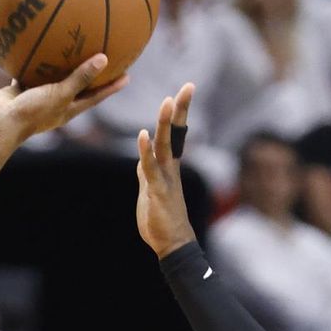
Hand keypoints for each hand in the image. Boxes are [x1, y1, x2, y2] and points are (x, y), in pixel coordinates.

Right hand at [0, 53, 127, 141]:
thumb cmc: (32, 113)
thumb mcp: (60, 94)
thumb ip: (80, 77)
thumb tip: (104, 58)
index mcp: (68, 109)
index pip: (96, 97)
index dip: (112, 87)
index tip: (127, 75)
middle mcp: (55, 103)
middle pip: (77, 86)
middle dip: (90, 74)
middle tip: (104, 55)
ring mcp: (37, 96)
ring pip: (53, 77)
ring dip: (61, 64)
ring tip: (71, 44)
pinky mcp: (21, 89)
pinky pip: (29, 70)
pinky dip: (33, 59)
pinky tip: (35, 41)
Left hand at [135, 83, 197, 257]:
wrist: (171, 243)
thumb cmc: (162, 218)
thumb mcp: (150, 191)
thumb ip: (147, 173)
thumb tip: (143, 161)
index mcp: (169, 167)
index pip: (175, 134)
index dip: (179, 113)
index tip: (185, 90)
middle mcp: (171, 169)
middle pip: (174, 133)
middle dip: (180, 110)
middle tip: (188, 87)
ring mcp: (166, 179)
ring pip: (165, 146)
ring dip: (164, 124)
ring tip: (167, 102)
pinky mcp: (158, 191)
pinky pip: (151, 168)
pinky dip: (146, 151)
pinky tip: (142, 135)